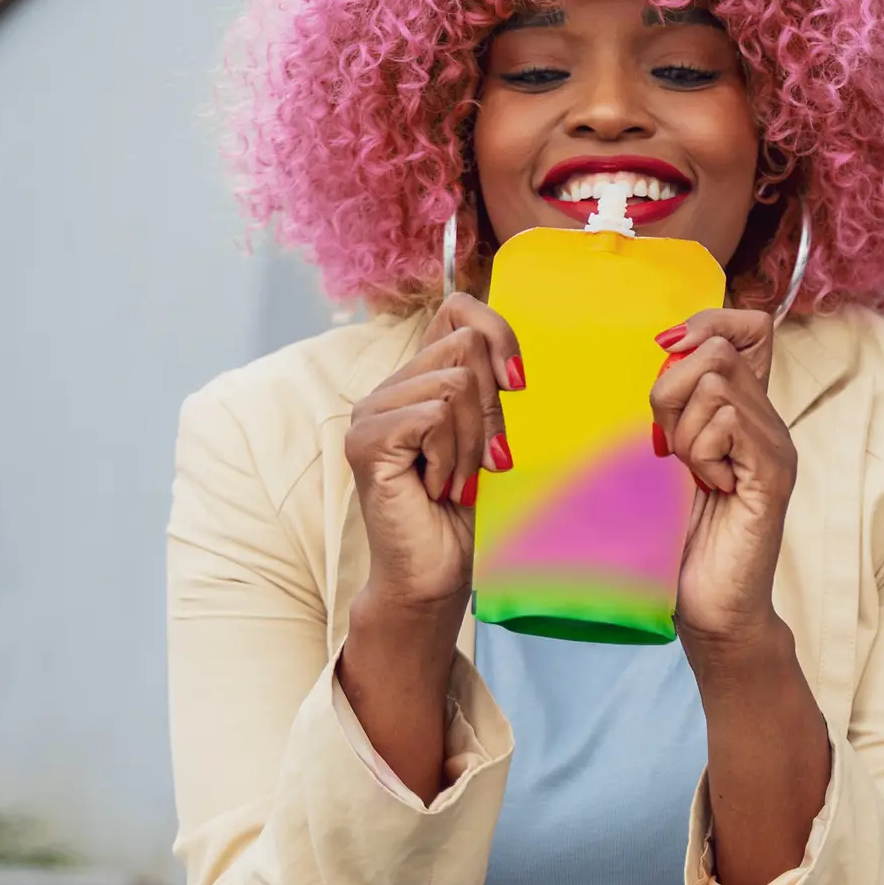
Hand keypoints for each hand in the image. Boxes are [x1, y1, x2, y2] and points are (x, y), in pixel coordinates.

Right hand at [344, 292, 523, 614]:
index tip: (517, 384)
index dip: (498, 334)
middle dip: (491, 409)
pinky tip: (436, 488)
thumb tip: (510, 362)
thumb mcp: (489, 436)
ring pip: (454, 383)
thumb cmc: (465, 511)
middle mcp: (389, 387)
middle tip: (481, 462)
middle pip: (465, 346)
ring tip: (456, 479)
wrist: (436, 575)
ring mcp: (371, 412)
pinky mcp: (366, 440)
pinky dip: (451, 457)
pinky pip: (434, 417)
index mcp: (419, 378)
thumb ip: (488, 389)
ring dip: (471, 442)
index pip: (457, 309)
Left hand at [649, 308, 796, 655]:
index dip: (704, 323)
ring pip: (718, 383)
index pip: (749, 324)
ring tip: (689, 470)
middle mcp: (768, 420)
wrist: (711, 609)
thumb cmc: (681, 538)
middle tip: (669, 444)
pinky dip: (702, 451)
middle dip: (672, 388)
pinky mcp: (772, 476)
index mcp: (745, 409)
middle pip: (718, 348)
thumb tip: (661, 349)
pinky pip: (728, 425)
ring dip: (684, 427)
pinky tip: (707, 486)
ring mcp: (775, 447)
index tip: (666, 356)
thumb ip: (672, 406)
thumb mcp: (667, 456)